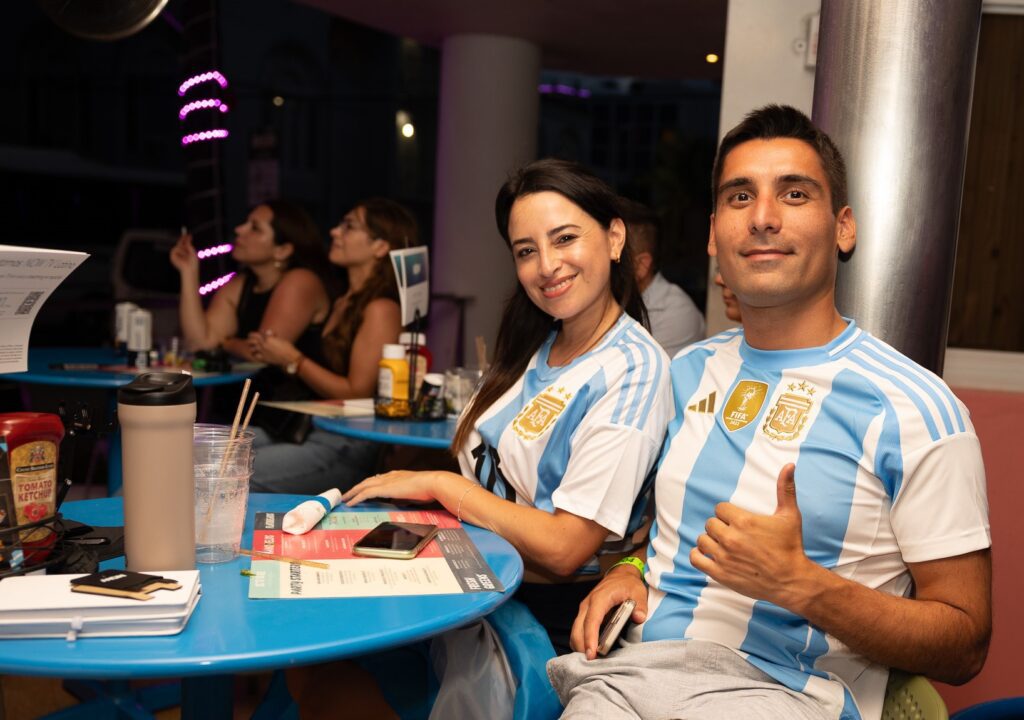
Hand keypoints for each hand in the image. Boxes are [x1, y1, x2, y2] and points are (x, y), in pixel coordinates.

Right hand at [170, 233, 198, 276]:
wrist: (190, 268)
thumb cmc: (193, 263)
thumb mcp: (192, 252)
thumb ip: (189, 246)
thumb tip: (188, 240)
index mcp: (185, 254)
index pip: (184, 245)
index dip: (186, 240)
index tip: (188, 235)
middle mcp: (180, 254)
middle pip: (180, 244)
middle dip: (183, 239)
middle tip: (186, 235)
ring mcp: (176, 255)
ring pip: (178, 245)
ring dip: (183, 248)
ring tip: (186, 254)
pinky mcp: (172, 256)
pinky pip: (176, 248)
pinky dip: (180, 251)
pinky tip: (182, 255)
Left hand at [247, 330, 297, 366]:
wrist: (289, 358)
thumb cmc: (287, 347)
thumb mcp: (281, 339)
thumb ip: (272, 335)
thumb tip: (267, 332)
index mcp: (268, 338)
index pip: (255, 334)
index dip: (253, 334)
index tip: (253, 335)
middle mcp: (264, 344)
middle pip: (251, 340)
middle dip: (250, 339)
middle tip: (250, 340)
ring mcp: (263, 352)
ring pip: (252, 348)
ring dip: (252, 347)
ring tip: (253, 347)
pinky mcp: (264, 358)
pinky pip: (256, 356)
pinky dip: (255, 354)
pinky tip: (257, 354)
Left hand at [341, 471, 440, 505]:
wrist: (432, 483)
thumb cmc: (429, 489)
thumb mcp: (415, 492)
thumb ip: (406, 495)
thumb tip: (403, 501)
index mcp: (397, 476)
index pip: (379, 479)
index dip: (369, 484)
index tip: (363, 489)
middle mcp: (389, 476)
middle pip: (368, 481)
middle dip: (357, 488)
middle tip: (347, 494)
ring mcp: (386, 481)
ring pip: (363, 486)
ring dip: (353, 492)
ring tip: (345, 498)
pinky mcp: (384, 489)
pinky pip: (365, 493)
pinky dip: (356, 498)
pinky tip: (350, 503)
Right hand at [570, 563, 647, 659]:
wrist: (620, 575)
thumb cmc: (628, 584)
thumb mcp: (638, 591)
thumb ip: (640, 605)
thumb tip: (639, 618)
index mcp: (600, 598)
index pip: (592, 620)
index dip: (590, 638)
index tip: (591, 654)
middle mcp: (588, 604)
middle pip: (578, 629)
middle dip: (582, 647)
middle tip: (592, 663)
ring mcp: (584, 609)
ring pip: (575, 631)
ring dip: (580, 646)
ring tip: (591, 660)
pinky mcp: (585, 614)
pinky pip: (579, 630)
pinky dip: (581, 641)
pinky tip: (589, 651)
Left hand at [690, 463, 813, 608]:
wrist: (791, 580)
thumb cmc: (790, 546)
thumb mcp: (790, 515)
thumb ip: (786, 488)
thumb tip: (789, 464)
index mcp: (744, 521)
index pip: (720, 508)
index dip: (728, 513)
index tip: (737, 520)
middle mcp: (731, 538)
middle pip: (710, 523)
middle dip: (720, 526)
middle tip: (733, 534)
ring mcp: (724, 556)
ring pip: (702, 539)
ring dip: (710, 540)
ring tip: (723, 544)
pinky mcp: (720, 573)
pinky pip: (695, 558)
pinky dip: (699, 555)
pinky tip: (710, 554)